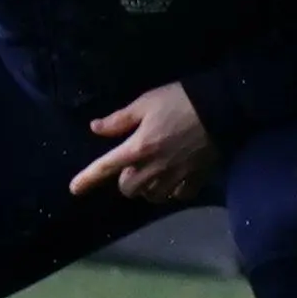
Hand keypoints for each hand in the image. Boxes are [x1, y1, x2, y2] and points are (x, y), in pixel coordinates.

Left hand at [72, 82, 213, 204]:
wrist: (222, 107)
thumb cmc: (179, 101)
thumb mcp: (144, 103)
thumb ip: (119, 120)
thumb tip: (96, 129)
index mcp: (138, 148)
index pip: (105, 167)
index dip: (87, 179)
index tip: (74, 189)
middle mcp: (155, 167)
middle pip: (129, 189)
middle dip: (124, 181)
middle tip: (130, 166)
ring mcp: (177, 176)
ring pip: (152, 196)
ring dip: (146, 188)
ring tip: (149, 175)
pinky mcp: (197, 178)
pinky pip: (178, 195)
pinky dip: (172, 192)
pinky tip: (172, 181)